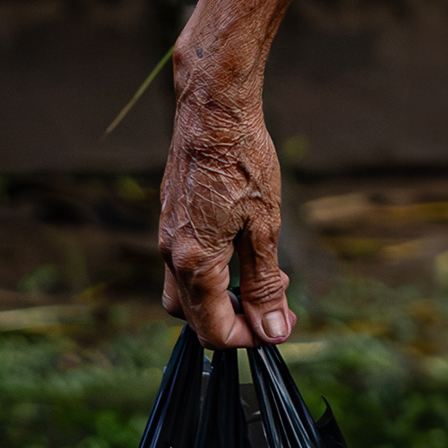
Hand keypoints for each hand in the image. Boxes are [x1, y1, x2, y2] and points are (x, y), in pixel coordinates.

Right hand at [156, 69, 293, 344]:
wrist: (213, 108)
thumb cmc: (244, 162)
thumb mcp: (265, 227)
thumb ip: (265, 284)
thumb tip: (274, 331)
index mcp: (195, 264)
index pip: (213, 330)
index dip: (248, 339)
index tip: (281, 325)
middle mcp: (172, 255)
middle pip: (194, 317)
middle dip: (235, 320)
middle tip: (276, 301)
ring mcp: (166, 234)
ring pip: (185, 291)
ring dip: (222, 296)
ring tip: (263, 273)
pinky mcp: (170, 216)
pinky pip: (183, 262)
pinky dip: (211, 270)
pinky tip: (241, 247)